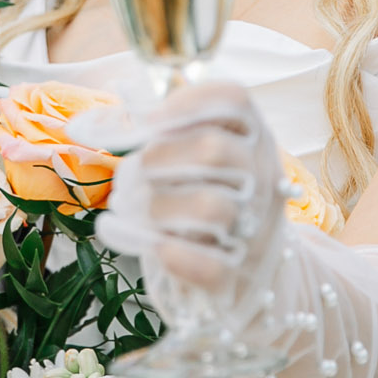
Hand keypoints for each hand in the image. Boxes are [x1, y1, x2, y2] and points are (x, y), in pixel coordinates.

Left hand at [100, 80, 287, 291]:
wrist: (263, 276)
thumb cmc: (217, 204)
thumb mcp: (212, 163)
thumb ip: (175, 135)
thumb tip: (114, 118)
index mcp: (255, 141)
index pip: (234, 100)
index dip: (186, 102)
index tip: (148, 121)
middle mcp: (262, 179)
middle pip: (213, 149)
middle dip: (160, 158)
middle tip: (139, 173)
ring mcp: (255, 230)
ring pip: (209, 205)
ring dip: (160, 207)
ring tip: (144, 211)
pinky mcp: (238, 277)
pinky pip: (208, 265)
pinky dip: (174, 254)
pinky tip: (157, 246)